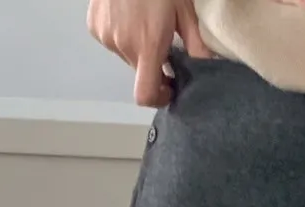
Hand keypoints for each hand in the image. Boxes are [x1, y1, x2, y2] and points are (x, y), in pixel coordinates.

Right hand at [88, 0, 213, 106]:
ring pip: (126, 56)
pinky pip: (112, 41)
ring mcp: (106, 36)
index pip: (145, 94)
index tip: (169, 87)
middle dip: (154, 64)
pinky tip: (129, 15)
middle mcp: (123, 45)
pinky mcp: (95, 26)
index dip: (158, 97)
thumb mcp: (185, 11)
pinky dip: (122, 35)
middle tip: (164, 42)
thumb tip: (209, 69)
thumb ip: (197, 45)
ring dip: (137, 48)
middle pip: (140, 72)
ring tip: (145, 22)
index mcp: (147, 46)